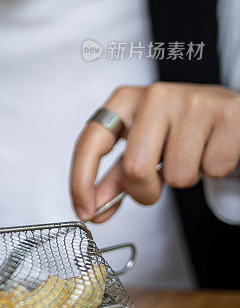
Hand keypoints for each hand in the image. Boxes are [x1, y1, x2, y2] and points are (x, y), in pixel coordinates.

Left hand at [70, 83, 239, 221]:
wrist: (228, 110)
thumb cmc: (179, 130)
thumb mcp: (143, 146)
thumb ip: (116, 177)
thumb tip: (93, 210)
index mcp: (125, 100)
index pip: (90, 141)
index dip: (81, 181)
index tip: (84, 212)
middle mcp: (154, 95)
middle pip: (135, 168)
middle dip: (145, 192)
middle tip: (157, 186)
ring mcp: (191, 102)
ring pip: (178, 175)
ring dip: (185, 178)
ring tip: (192, 154)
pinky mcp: (226, 115)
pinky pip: (212, 169)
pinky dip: (214, 169)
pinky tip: (213, 147)